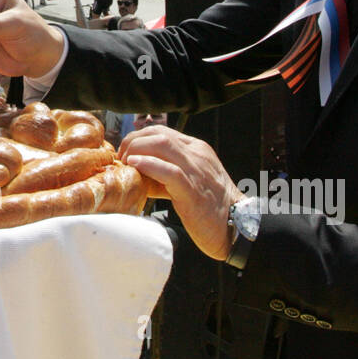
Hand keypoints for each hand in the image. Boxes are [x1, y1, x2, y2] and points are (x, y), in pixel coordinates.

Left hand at [118, 125, 244, 260]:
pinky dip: (149, 165)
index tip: (127, 151)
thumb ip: (165, 175)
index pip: (163, 131)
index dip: (140, 137)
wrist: (235, 227)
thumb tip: (137, 172)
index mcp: (197, 150)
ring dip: (138, 149)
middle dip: (134, 141)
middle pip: (159, 134)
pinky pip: (169, 171)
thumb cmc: (209, 209)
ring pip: (163, 144)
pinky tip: (135, 166)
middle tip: (122, 157)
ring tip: (126, 162)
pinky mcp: (193, 190)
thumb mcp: (187, 183)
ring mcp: (196, 170)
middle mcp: (197, 155)